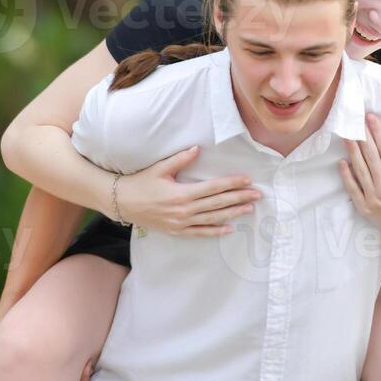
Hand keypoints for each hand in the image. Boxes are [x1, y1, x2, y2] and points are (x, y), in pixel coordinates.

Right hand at [115, 146, 259, 235]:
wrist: (122, 203)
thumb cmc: (141, 182)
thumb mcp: (160, 168)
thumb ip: (180, 159)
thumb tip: (198, 148)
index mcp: (181, 193)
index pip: (214, 188)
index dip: (232, 184)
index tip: (247, 180)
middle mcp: (184, 210)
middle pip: (218, 203)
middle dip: (240, 198)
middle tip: (258, 195)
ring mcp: (181, 223)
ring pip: (213, 219)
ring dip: (233, 214)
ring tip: (250, 209)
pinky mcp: (176, 231)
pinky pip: (200, 232)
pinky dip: (216, 231)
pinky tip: (230, 228)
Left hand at [339, 112, 380, 232]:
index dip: (378, 132)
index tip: (371, 118)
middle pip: (371, 157)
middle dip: (363, 137)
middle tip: (355, 122)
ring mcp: (373, 198)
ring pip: (360, 170)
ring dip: (352, 152)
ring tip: (346, 137)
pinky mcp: (364, 207)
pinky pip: (353, 189)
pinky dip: (346, 176)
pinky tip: (341, 162)